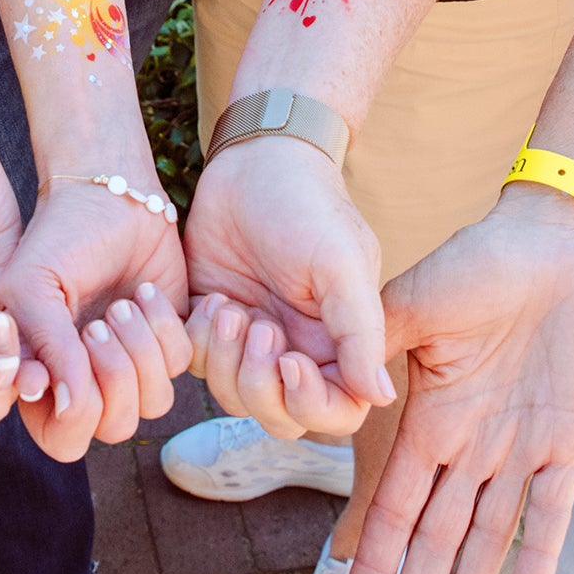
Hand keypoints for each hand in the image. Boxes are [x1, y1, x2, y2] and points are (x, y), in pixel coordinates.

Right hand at [1, 167, 191, 460]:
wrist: (107, 196)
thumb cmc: (59, 239)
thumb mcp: (33, 288)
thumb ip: (47, 349)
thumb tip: (69, 407)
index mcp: (44, 378)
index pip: (61, 437)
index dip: (71, 410)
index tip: (69, 349)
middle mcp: (88, 382)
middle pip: (112, 427)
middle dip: (112, 375)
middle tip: (99, 323)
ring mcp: (132, 366)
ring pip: (153, 405)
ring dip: (140, 350)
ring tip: (123, 305)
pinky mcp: (169, 344)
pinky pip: (181, 364)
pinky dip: (164, 325)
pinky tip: (146, 291)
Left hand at [181, 140, 392, 436]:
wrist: (256, 158)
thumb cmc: (308, 205)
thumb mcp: (341, 264)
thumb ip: (360, 332)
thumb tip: (382, 397)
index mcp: (336, 344)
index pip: (335, 413)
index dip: (310, 404)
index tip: (289, 360)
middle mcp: (294, 350)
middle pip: (278, 415)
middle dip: (259, 383)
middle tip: (255, 325)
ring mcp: (248, 339)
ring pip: (230, 395)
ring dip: (223, 360)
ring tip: (228, 306)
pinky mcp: (206, 321)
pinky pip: (191, 362)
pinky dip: (193, 341)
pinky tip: (207, 301)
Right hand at [348, 189, 573, 573]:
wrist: (552, 245)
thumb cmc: (478, 264)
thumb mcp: (411, 303)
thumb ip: (375, 347)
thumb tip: (342, 390)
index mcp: (430, 417)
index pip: (398, 502)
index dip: (380, 555)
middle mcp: (472, 444)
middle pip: (439, 535)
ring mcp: (521, 447)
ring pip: (489, 534)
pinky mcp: (570, 440)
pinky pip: (553, 508)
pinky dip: (539, 552)